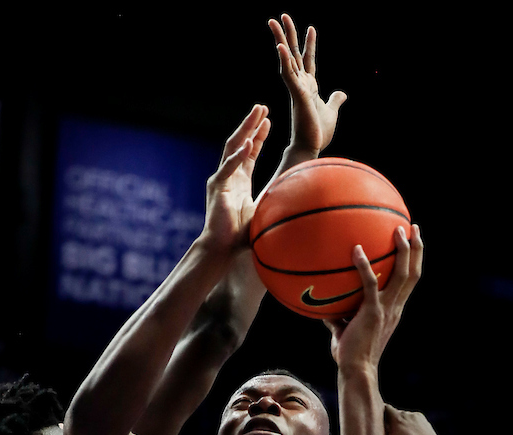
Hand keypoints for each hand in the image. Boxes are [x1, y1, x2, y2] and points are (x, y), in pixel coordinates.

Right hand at [203, 106, 271, 252]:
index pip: (248, 153)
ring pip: (232, 148)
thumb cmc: (239, 237)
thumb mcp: (261, 212)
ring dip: (246, 130)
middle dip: (251, 124)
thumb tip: (295, 201)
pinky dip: (238, 156)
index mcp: (238, 182)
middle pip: (240, 143)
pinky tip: (249, 142)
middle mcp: (228, 177)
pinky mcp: (217, 188)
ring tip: (257, 114)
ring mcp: (221, 180)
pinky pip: (228, 168)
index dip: (258, 136)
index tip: (268, 121)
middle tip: (262, 107)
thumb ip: (273, 201)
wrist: (222, 250)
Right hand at [269, 15, 346, 155]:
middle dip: (288, 34)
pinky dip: (284, 60)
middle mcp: (299, 84)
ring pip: (286, 59)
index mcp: (307, 87)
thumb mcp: (331, 111)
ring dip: (280, 39)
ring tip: (274, 22)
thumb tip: (342, 93)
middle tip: (280, 16)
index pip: (307, 60)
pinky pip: (288, 75)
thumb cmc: (317, 133)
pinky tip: (279, 47)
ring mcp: (296, 88)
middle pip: (292, 54)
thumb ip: (335, 100)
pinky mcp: (296, 95)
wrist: (311, 147)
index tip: (311, 28)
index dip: (309, 44)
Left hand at [325, 225, 423, 372]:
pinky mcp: (373, 312)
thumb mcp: (345, 332)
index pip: (410, 282)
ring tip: (398, 229)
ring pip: (403, 274)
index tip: (414, 242)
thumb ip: (339, 318)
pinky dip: (364, 265)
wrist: (356, 371)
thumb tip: (323, 310)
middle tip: (413, 227)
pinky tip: (356, 249)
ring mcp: (387, 309)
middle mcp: (395, 307)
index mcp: (394, 310)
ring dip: (403, 250)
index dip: (415, 261)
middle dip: (416, 248)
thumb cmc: (350, 355)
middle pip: (414, 273)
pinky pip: (370, 283)